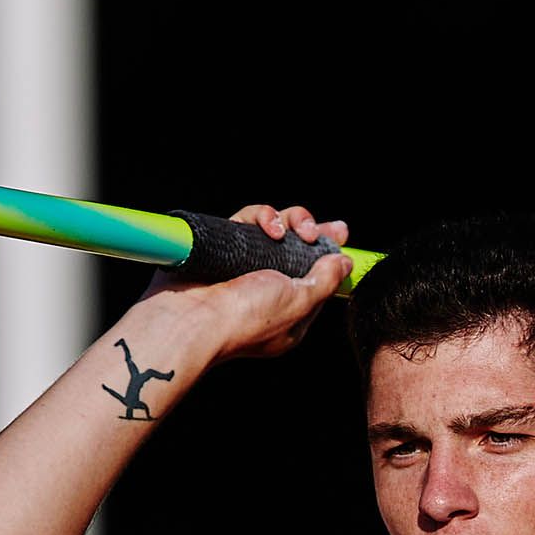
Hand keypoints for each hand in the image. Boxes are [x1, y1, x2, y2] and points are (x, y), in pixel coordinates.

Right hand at [134, 204, 348, 365]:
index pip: (316, 276)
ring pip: (274, 229)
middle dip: (309, 230)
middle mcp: (267, 288)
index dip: (329, 253)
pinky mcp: (225, 246)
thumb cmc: (245, 319)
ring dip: (287, 220)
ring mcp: (245, 266)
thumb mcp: (299, 302)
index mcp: (289, 311)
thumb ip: (325, 280)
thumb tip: (344, 261)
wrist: (191, 319)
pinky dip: (260, 216)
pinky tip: (267, 226)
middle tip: (311, 231)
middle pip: (297, 248)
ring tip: (285, 229)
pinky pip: (248, 220)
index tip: (340, 233)